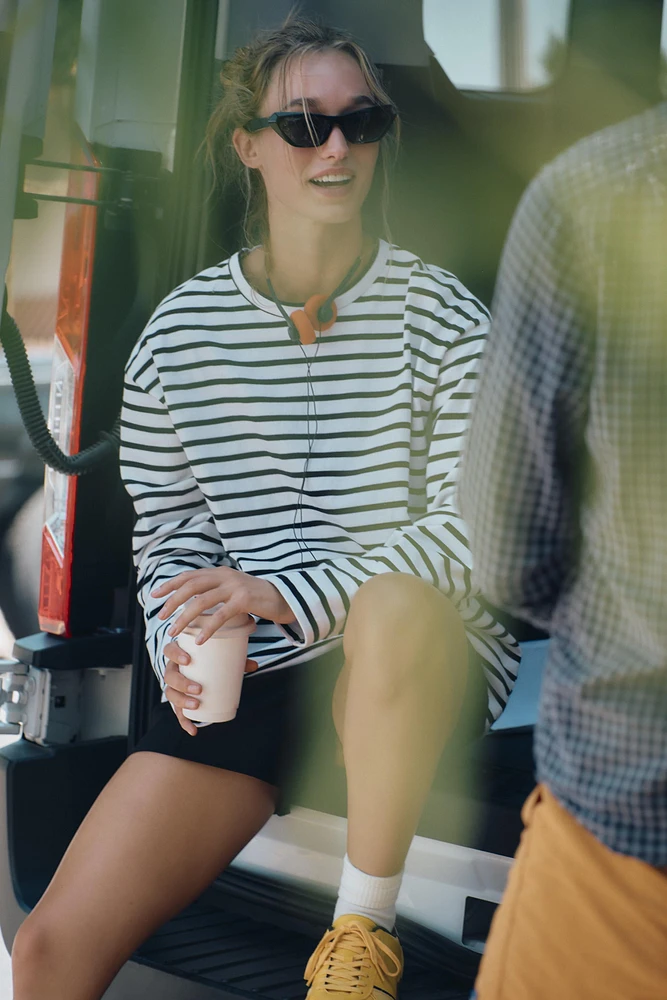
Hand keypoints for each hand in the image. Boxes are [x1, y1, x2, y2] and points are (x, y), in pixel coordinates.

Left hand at [152, 566, 296, 643]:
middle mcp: (225, 575)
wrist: (286, 598)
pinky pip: (222, 615)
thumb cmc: (258, 598)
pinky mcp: (245, 600)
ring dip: (184, 617)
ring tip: (174, 631)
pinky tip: (199, 639)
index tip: (154, 595)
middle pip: (191, 586)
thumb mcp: (234, 590)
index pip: (189, 575)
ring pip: (202, 601)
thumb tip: (196, 606)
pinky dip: (208, 628)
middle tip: (161, 616)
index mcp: (220, 572)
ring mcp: (235, 586)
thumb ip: (218, 592)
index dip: (170, 584)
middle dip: (172, 601)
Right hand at [163, 640, 257, 735]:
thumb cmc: (208, 659)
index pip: (170, 650)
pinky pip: (177, 712)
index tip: (188, 660)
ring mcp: (173, 686)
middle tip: (198, 689)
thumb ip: (235, 660)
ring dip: (181, 701)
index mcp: (179, 654)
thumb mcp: (220, 657)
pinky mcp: (178, 701)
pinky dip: (185, 722)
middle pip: (169, 676)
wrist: (197, 667)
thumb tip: (254, 666)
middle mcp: (172, 670)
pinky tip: (193, 730)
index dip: (175, 655)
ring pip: (170, 694)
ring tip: (196, 705)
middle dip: (182, 684)